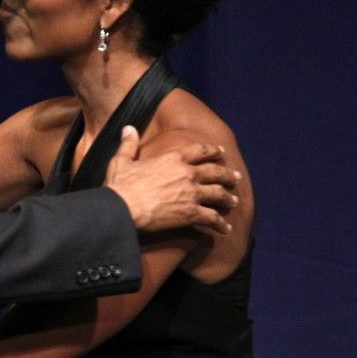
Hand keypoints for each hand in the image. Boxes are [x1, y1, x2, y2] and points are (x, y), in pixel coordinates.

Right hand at [104, 126, 238, 234]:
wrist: (123, 208)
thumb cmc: (121, 185)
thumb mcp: (121, 160)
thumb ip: (128, 144)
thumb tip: (129, 128)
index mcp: (172, 159)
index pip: (199, 151)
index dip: (212, 151)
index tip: (220, 152)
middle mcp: (186, 173)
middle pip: (215, 172)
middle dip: (228, 175)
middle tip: (236, 177)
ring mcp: (191, 194)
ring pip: (218, 194)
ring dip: (228, 198)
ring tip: (234, 202)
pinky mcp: (191, 213)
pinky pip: (212, 218)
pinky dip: (221, 224)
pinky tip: (225, 229)